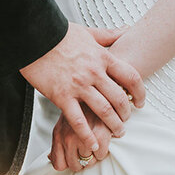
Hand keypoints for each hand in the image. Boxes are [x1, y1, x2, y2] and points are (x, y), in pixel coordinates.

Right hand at [21, 23, 144, 158]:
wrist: (33, 35)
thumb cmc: (59, 33)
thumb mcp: (89, 32)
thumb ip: (109, 34)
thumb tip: (127, 29)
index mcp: (102, 58)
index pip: (130, 77)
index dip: (140, 92)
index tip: (140, 102)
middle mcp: (94, 73)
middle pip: (119, 98)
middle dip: (126, 113)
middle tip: (126, 121)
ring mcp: (78, 86)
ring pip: (103, 111)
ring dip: (113, 125)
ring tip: (117, 134)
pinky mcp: (62, 96)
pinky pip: (78, 121)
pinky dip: (87, 135)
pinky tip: (92, 145)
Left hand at [48, 108, 111, 173]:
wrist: (97, 89)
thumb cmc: (81, 107)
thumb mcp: (63, 122)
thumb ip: (57, 142)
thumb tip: (49, 157)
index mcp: (58, 135)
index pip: (58, 164)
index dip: (68, 163)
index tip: (75, 157)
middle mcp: (68, 138)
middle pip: (75, 166)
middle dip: (83, 160)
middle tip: (89, 150)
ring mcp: (82, 138)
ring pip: (89, 162)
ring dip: (94, 156)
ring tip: (97, 143)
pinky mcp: (99, 136)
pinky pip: (101, 156)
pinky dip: (104, 150)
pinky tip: (104, 139)